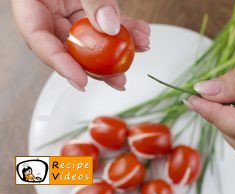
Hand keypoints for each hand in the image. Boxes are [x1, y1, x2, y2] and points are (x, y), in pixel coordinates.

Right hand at [12, 0, 149, 90]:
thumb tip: (109, 26)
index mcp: (31, 1)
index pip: (39, 39)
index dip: (60, 64)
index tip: (81, 81)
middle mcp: (48, 9)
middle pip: (69, 46)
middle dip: (98, 65)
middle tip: (119, 78)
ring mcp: (67, 8)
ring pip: (91, 37)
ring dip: (118, 46)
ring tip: (140, 48)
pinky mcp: (84, 6)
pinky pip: (103, 22)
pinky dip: (123, 28)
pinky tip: (139, 32)